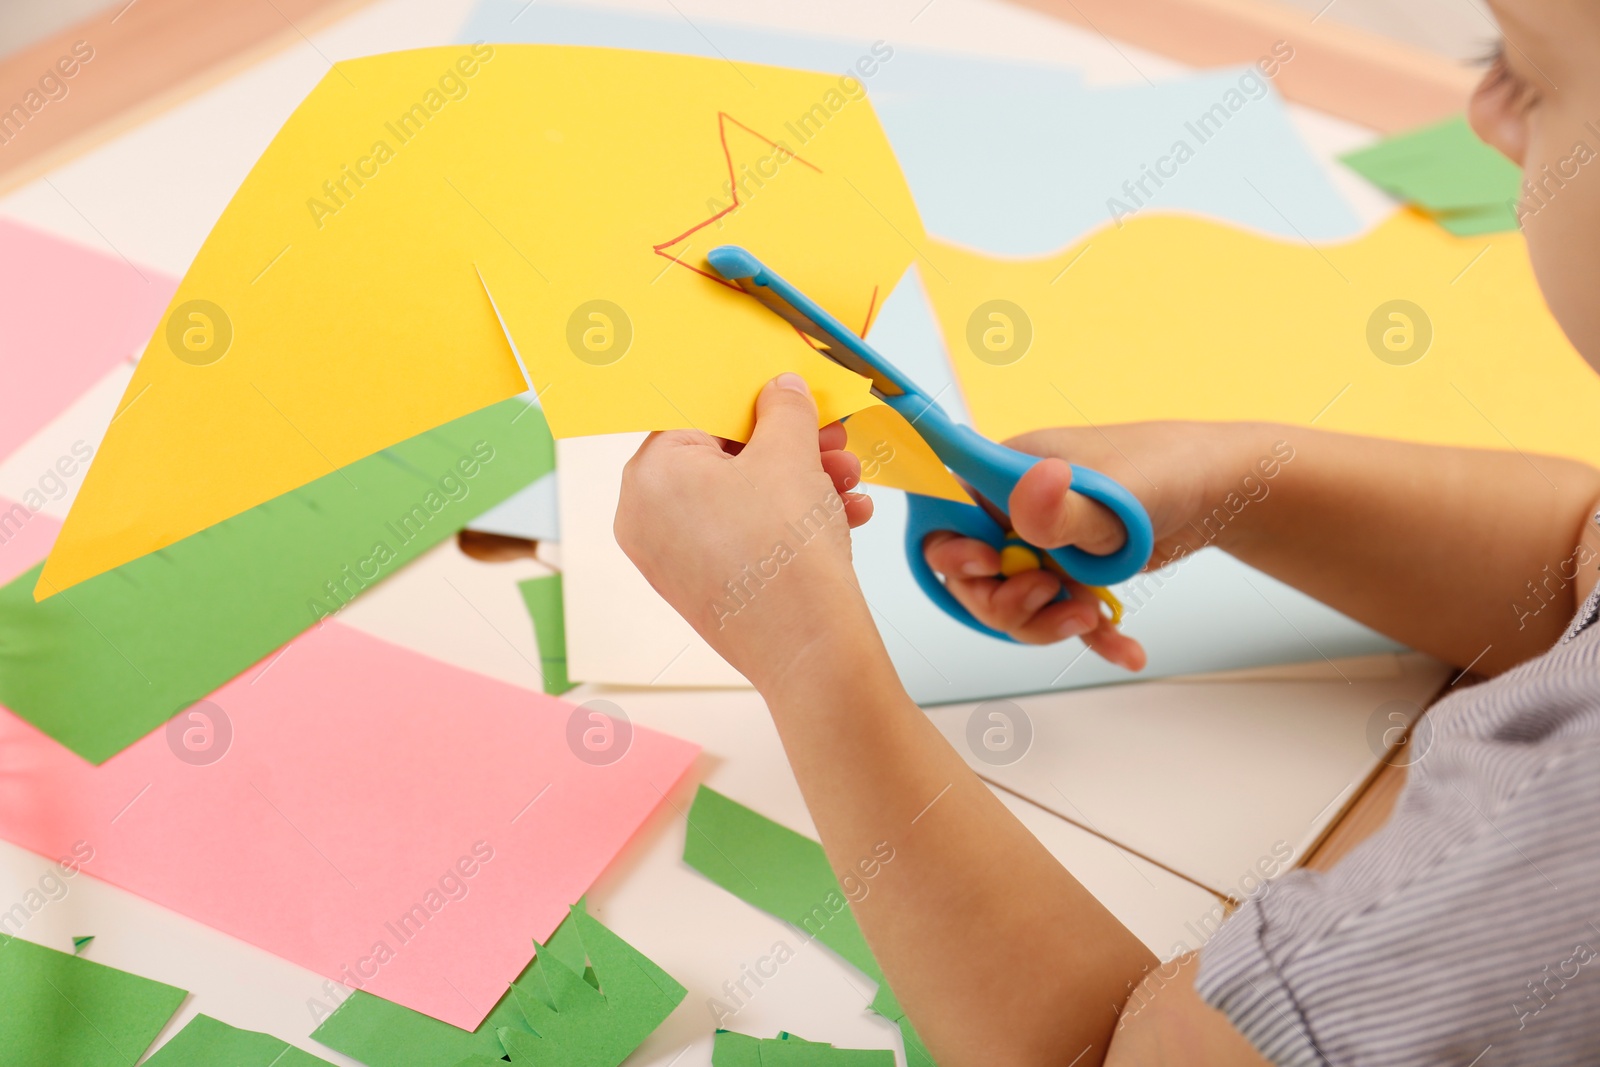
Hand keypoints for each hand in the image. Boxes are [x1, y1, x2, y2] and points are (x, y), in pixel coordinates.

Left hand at [616, 373, 878, 689]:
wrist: (809, 648)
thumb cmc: (786, 553)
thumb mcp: (790, 454)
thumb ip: (784, 409)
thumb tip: (780, 391)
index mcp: (649, 475)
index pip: (698, 415)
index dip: (755, 403)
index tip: (793, 402)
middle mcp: (646, 519)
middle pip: (724, 459)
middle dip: (790, 448)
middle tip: (832, 441)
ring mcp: (672, 559)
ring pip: (742, 499)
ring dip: (802, 483)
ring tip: (849, 482)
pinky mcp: (703, 589)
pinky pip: (744, 536)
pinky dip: (790, 523)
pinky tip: (845, 517)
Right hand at [924, 421, 1278, 668]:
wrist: (1222, 490)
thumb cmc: (1166, 470)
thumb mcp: (1114, 496)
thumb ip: (1064, 510)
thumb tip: (1025, 490)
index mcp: (1005, 473)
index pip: (945, 515)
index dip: (952, 551)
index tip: (986, 566)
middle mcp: (1013, 508)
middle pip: (973, 574)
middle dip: (1005, 601)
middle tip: (1050, 597)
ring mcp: (1041, 543)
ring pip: (1014, 604)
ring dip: (1046, 624)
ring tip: (1091, 619)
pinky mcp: (1072, 571)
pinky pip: (1061, 613)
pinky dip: (1091, 636)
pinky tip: (1127, 650)